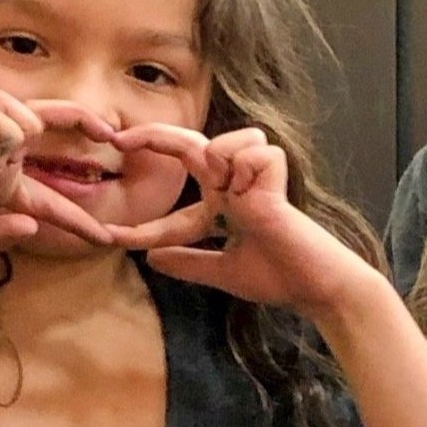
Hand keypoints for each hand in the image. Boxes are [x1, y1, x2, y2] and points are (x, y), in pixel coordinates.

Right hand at [0, 92, 115, 261]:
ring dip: (26, 135)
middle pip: (49, 126)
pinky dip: (9, 134)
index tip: (109, 240)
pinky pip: (13, 121)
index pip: (52, 203)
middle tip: (113, 133)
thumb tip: (32, 224)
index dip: (79, 222)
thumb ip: (0, 237)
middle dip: (83, 123)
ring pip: (32, 117)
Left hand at [106, 125, 372, 314]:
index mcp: (225, 202)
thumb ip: (189, 263)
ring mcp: (254, 178)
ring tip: (228, 197)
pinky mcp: (275, 177)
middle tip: (120, 141)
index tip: (111, 236)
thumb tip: (152, 259)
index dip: (146, 221)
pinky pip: (252, 151)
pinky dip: (246, 168)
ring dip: (215, 164)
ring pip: (218, 142)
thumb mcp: (222, 272)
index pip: (179, 197)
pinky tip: (254, 198)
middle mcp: (235, 184)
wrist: (315, 287)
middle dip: (153, 139)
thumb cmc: (279, 278)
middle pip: (189, 145)